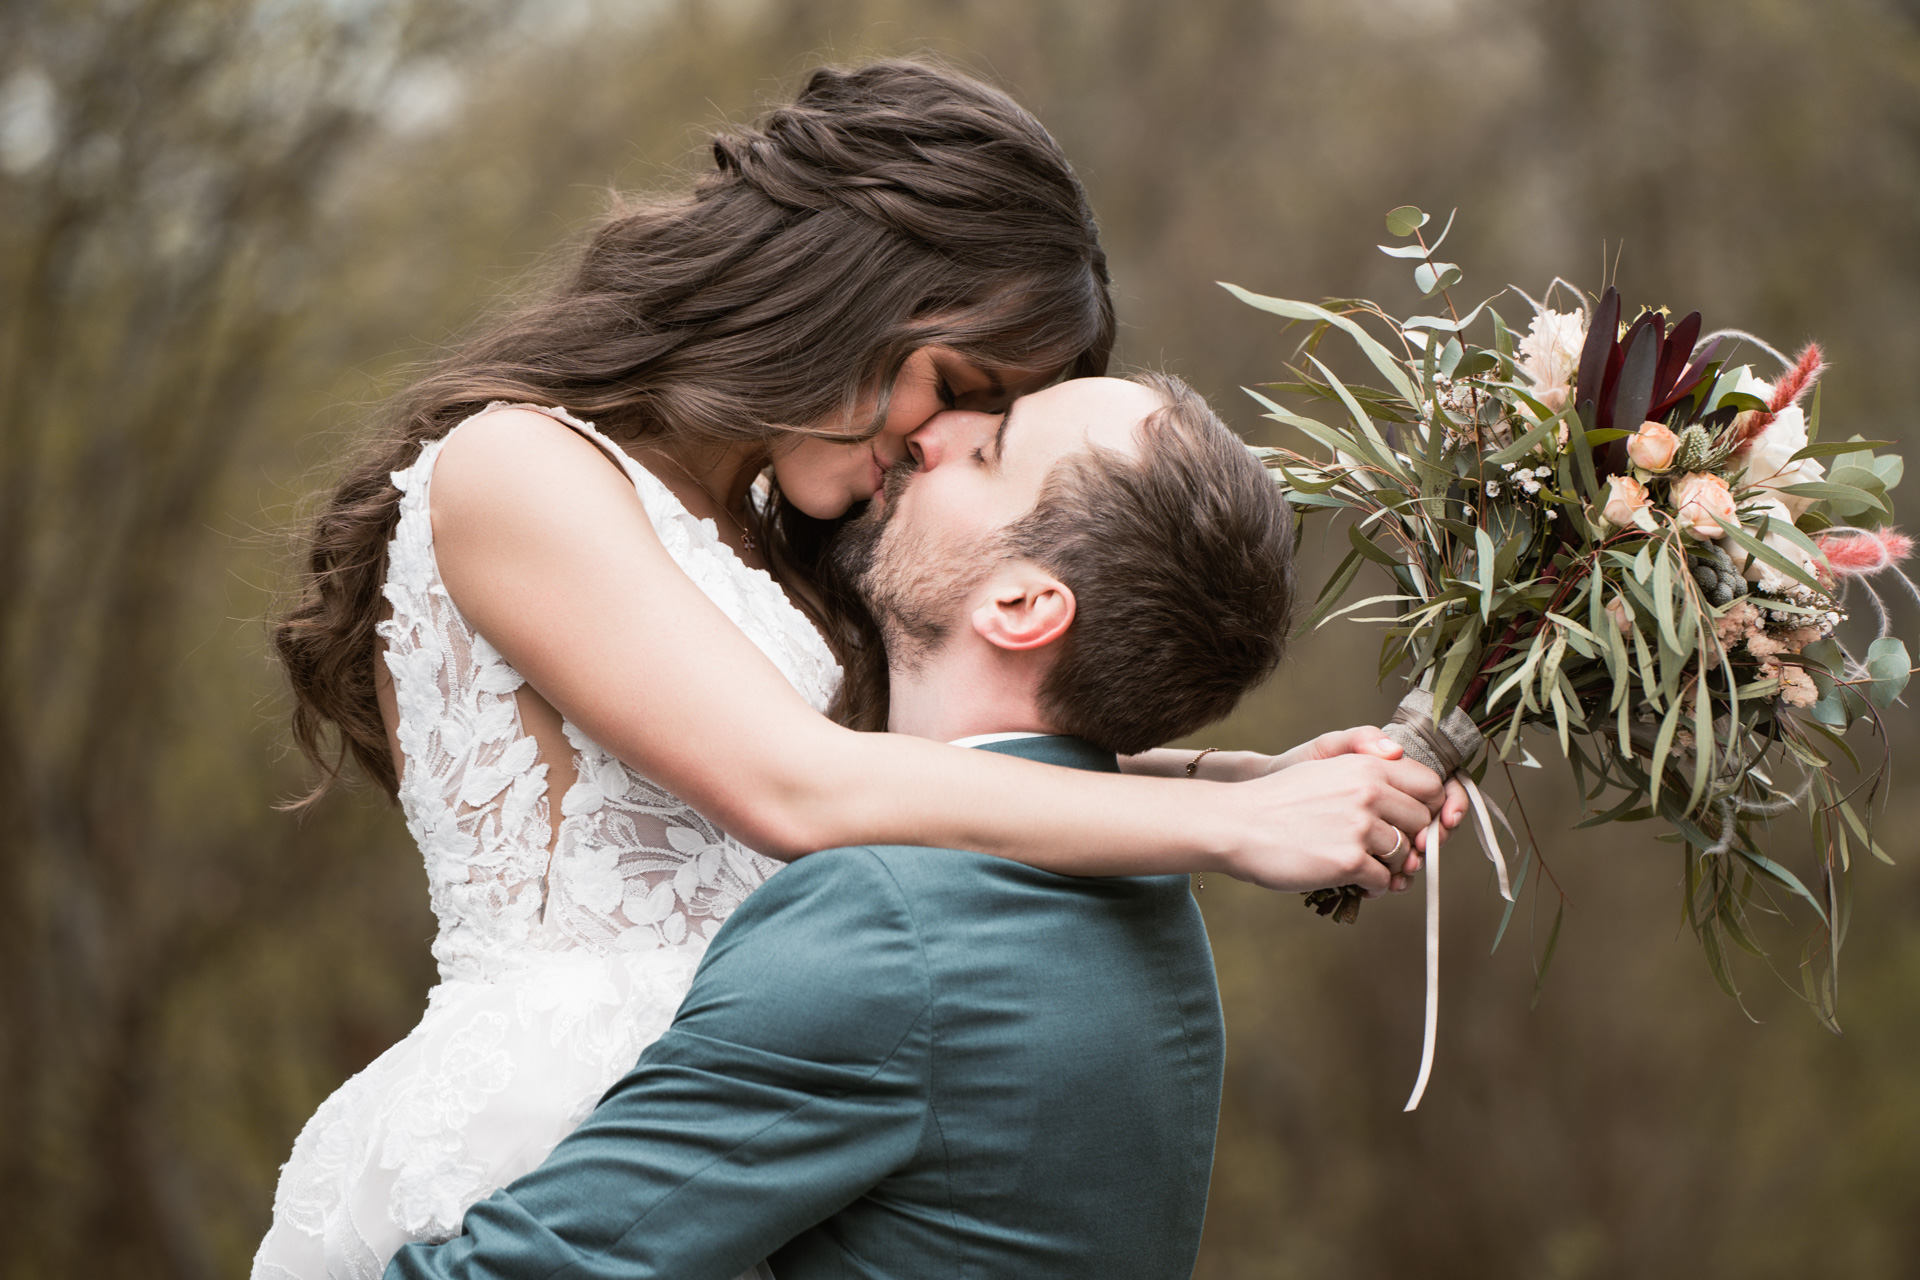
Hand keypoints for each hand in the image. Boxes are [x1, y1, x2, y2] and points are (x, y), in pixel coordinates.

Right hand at [1262, 725, 1469, 889]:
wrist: (1237, 824)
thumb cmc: (1280, 802)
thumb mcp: (1326, 768)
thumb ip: (1371, 773)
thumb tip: (1415, 798)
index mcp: (1367, 766)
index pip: (1430, 786)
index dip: (1427, 809)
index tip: (1411, 824)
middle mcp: (1370, 791)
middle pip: (1422, 824)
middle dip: (1408, 842)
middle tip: (1382, 850)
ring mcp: (1360, 827)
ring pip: (1404, 856)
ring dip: (1388, 866)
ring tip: (1361, 865)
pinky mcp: (1349, 860)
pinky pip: (1383, 881)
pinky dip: (1372, 887)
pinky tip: (1350, 880)